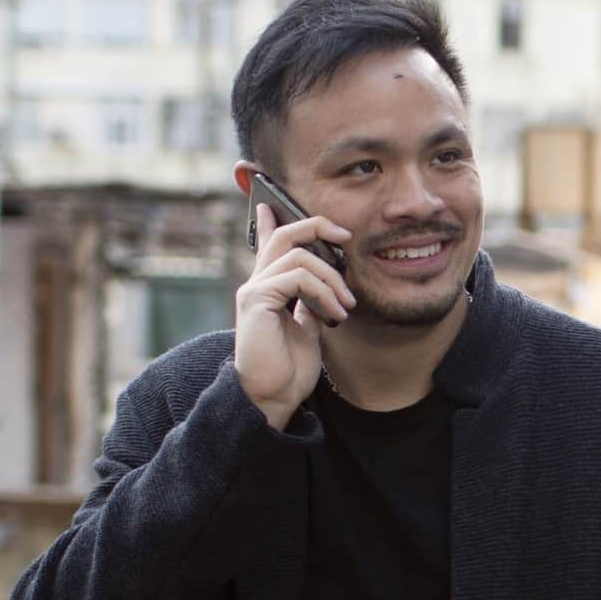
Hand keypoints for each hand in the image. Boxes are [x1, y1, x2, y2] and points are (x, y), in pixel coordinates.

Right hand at [234, 202, 355, 428]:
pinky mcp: (256, 300)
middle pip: (284, 234)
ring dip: (332, 277)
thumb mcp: (307, 328)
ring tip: (346, 305)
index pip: (270, 243)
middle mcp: (258, 283)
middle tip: (346, 237)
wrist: (272, 397)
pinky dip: (322, 291)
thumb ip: (310, 303)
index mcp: (269, 288)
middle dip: (317, 227)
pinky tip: (334, 315)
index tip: (277, 202)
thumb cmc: (289, 368)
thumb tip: (328, 288)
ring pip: (298, 254)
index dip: (275, 219)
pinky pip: (296, 277)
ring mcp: (254, 290)